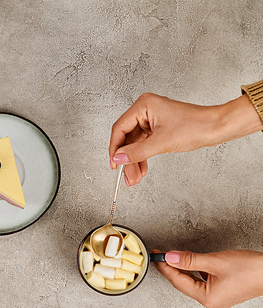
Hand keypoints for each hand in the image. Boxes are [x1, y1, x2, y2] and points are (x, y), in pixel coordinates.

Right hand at [109, 93, 262, 185]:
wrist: (217, 128)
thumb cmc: (196, 126)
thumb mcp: (162, 142)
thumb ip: (137, 152)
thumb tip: (119, 158)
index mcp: (144, 105)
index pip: (120, 128)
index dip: (115, 148)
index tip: (114, 163)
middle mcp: (145, 110)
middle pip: (126, 138)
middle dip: (127, 158)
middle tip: (126, 175)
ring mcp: (151, 119)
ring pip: (135, 143)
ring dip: (134, 161)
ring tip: (134, 177)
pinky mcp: (157, 127)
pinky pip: (144, 144)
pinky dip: (143, 157)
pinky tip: (142, 169)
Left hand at [152, 249, 262, 307]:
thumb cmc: (249, 269)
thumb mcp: (214, 261)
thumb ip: (189, 259)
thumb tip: (170, 257)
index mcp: (207, 298)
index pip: (178, 281)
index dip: (165, 267)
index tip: (157, 256)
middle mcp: (211, 302)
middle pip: (183, 283)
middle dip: (171, 268)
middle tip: (161, 255)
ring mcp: (217, 298)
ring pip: (192, 281)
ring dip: (182, 269)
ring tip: (172, 256)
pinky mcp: (222, 292)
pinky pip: (201, 281)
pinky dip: (194, 271)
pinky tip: (189, 262)